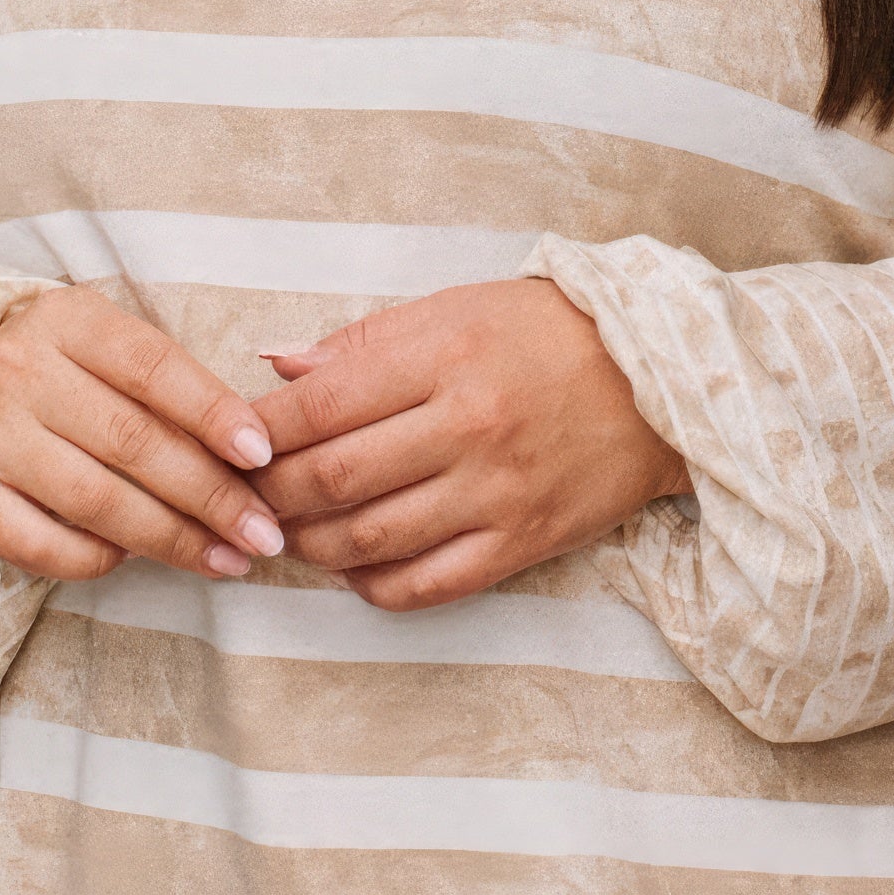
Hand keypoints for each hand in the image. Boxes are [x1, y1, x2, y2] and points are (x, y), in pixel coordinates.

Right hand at [0, 286, 283, 581]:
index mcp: (69, 323)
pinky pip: (40, 542)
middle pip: (134, 441)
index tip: (262, 456)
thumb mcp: (104, 344)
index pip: (153, 368)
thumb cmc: (60, 370)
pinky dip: (95, 558)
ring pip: (96, 499)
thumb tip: (250, 450)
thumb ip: (166, 380)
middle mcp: (23, 371)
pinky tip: (135, 560)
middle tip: (262, 531)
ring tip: (225, 559)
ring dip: (171, 538)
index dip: (213, 413)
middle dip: (211, 495)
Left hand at [252, 280, 687, 610]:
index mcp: (446, 357)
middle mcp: (470, 428)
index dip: (259, 433)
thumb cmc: (551, 334)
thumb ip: (365, 340)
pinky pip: (427, 585)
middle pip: (334, 480)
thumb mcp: (459, 308)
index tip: (232, 441)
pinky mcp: (523, 542)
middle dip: (271, 495)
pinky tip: (354, 567)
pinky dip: (373, 586)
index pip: (321, 406)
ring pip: (370, 540)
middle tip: (246, 496)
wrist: (661, 381)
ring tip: (289, 531)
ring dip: (311, 544)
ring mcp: (497, 493)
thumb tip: (277, 367)